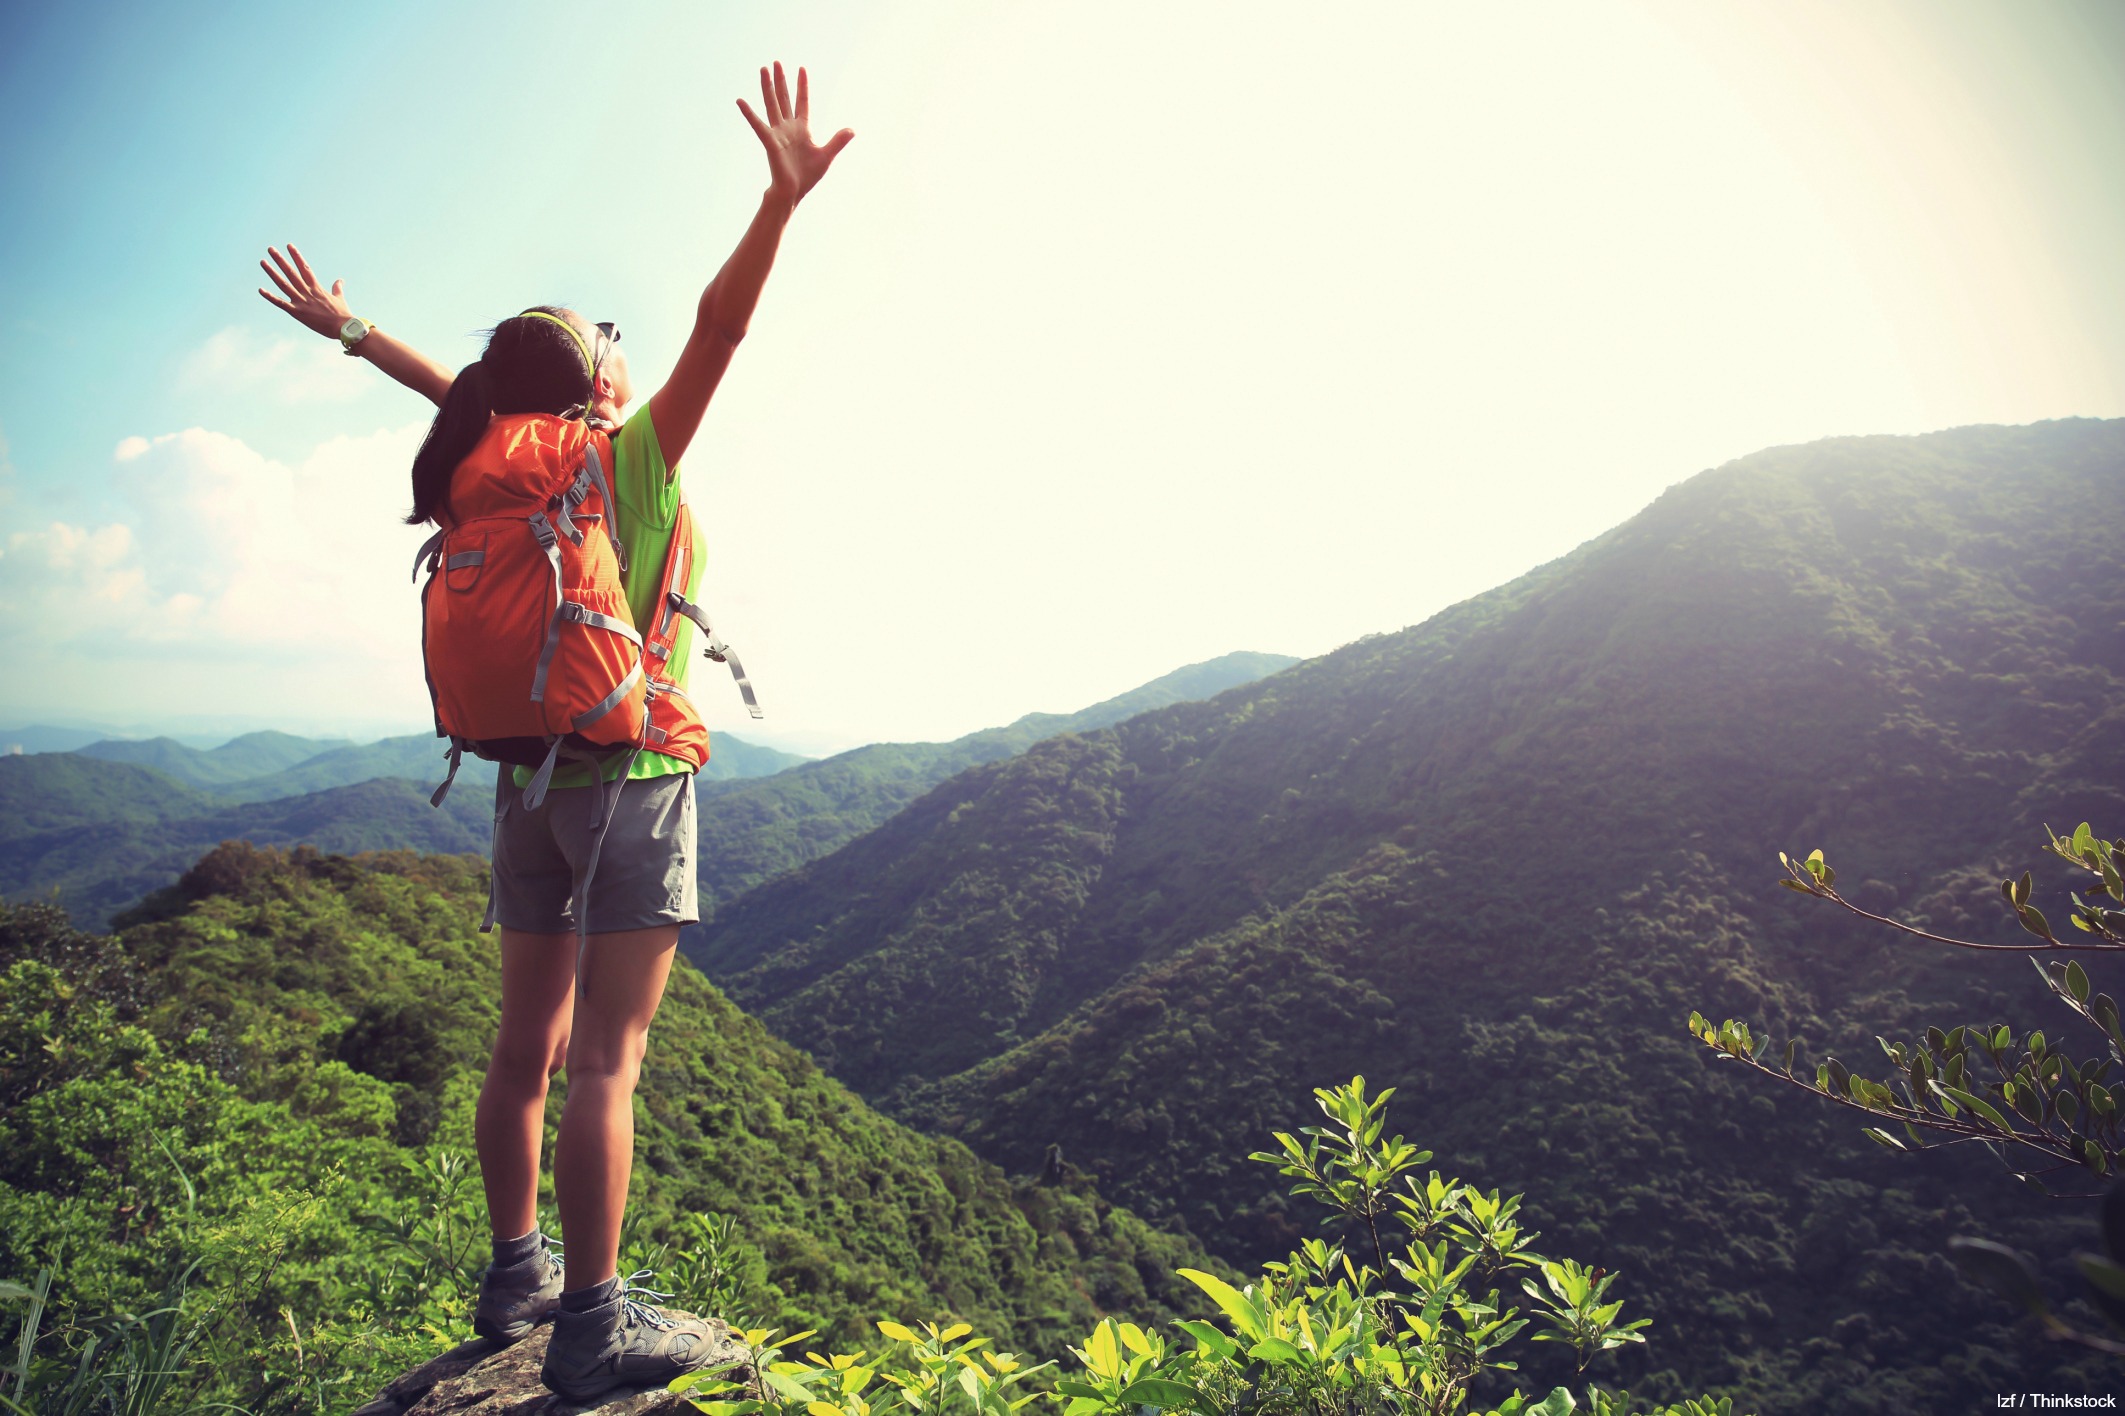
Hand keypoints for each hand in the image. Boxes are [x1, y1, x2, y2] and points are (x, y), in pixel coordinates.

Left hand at [257, 244, 353, 339]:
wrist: (343, 327)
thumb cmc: (343, 314)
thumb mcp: (340, 298)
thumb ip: (337, 288)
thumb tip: (340, 280)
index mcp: (317, 287)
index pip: (305, 268)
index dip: (296, 256)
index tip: (289, 246)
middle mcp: (307, 292)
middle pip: (291, 272)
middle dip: (280, 260)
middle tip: (270, 249)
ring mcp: (301, 302)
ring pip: (283, 284)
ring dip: (272, 272)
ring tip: (263, 262)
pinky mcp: (297, 313)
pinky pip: (281, 303)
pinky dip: (270, 297)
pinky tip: (260, 290)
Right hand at [737, 62, 852, 204]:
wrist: (794, 192)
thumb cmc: (808, 176)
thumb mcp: (827, 155)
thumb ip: (838, 141)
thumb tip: (852, 130)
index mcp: (802, 129)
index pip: (802, 102)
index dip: (802, 86)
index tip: (801, 68)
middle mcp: (788, 127)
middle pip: (784, 98)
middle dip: (781, 80)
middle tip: (776, 62)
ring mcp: (777, 133)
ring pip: (771, 104)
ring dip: (767, 87)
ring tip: (763, 69)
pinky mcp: (770, 141)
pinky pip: (757, 125)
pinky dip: (749, 113)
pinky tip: (740, 101)